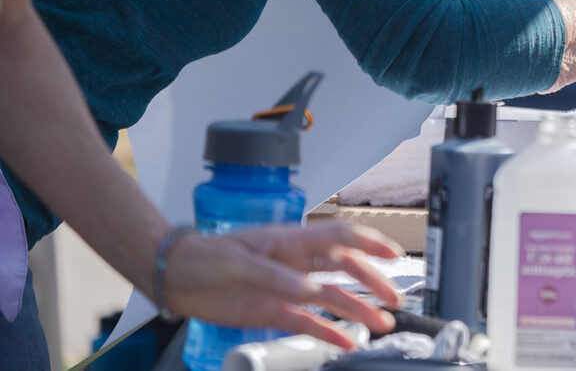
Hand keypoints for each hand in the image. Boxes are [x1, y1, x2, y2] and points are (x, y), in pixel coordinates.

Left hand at [162, 223, 400, 346]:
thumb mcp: (237, 261)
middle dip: (372, 282)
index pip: (339, 237)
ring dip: (357, 311)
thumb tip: (309, 290)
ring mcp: (287, 289)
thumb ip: (274, 275)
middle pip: (344, 270)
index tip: (394, 255)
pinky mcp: (273, 313)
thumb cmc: (205, 257)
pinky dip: (328, 334)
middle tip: (394, 299)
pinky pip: (307, 324)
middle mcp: (296, 264)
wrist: (174, 277)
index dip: (369, 244)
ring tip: (380, 325)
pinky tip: (347, 344)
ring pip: (331, 300)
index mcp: (290, 240)